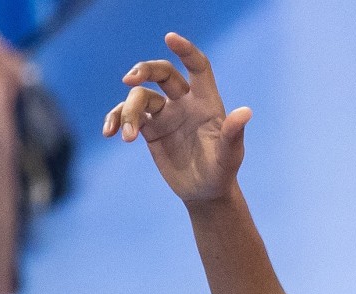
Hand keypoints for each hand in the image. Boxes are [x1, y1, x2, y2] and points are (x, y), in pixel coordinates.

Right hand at [103, 32, 251, 206]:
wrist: (205, 193)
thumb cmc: (222, 173)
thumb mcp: (230, 156)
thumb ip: (233, 134)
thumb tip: (245, 112)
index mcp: (206, 102)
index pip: (198, 67)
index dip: (186, 51)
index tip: (169, 38)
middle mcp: (184, 103)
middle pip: (162, 73)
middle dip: (144, 70)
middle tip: (129, 80)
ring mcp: (165, 114)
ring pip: (140, 97)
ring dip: (128, 112)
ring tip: (128, 136)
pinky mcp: (150, 129)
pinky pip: (128, 116)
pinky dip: (117, 119)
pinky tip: (110, 132)